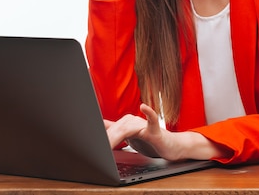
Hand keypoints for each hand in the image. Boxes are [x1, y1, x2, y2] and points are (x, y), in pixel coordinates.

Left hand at [104, 104, 228, 160]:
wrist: (171, 147)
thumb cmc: (151, 141)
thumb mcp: (129, 137)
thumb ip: (115, 130)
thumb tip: (99, 125)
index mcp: (125, 122)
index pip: (108, 129)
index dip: (98, 134)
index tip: (87, 140)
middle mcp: (132, 120)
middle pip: (115, 130)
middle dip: (105, 141)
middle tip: (96, 152)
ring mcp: (143, 124)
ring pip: (127, 129)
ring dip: (116, 137)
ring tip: (108, 146)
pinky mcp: (155, 130)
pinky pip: (152, 120)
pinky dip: (149, 113)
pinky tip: (144, 107)